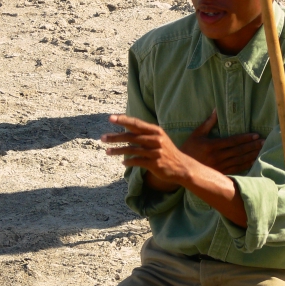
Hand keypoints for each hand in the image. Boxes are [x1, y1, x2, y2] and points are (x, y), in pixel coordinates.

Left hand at [102, 114, 247, 225]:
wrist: (182, 167)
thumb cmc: (167, 152)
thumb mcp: (158, 139)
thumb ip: (144, 134)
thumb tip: (126, 129)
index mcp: (156, 131)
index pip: (136, 124)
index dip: (123, 120)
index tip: (110, 118)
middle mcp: (155, 139)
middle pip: (131, 136)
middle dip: (115, 137)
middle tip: (102, 138)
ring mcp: (155, 152)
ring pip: (131, 149)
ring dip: (117, 151)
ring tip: (107, 152)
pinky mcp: (154, 164)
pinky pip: (137, 162)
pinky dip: (128, 162)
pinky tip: (123, 163)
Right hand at [181, 110, 263, 174]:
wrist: (182, 167)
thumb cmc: (189, 148)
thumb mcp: (197, 134)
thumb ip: (208, 123)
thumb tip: (216, 110)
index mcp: (212, 145)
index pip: (233, 141)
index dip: (245, 138)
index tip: (256, 135)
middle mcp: (217, 156)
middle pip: (238, 151)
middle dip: (252, 146)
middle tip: (263, 141)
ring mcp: (219, 166)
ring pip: (239, 160)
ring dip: (251, 155)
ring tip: (261, 150)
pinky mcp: (220, 172)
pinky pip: (235, 169)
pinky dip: (245, 165)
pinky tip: (253, 160)